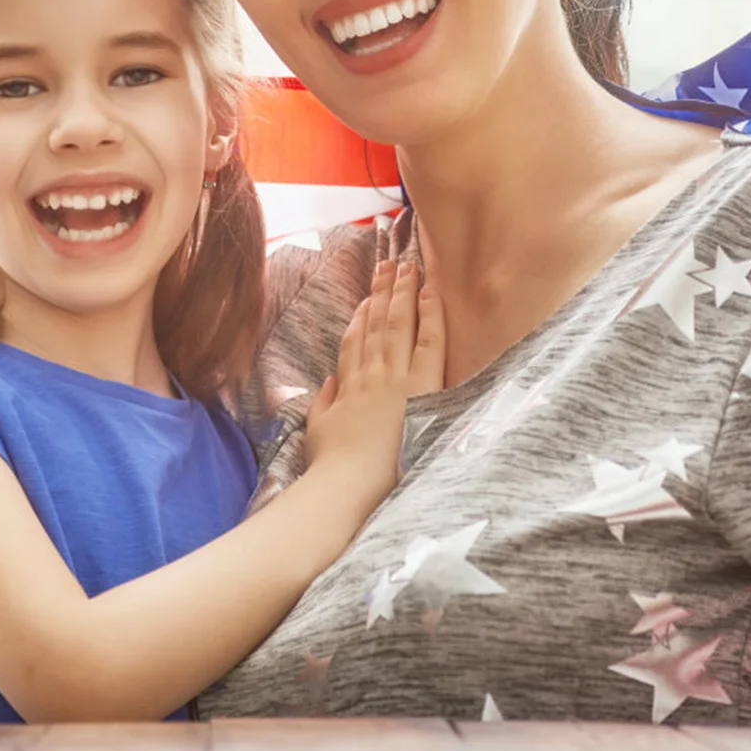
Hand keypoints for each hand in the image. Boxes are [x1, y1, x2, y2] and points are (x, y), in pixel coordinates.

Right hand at [302, 260, 443, 514]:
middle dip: (383, 291)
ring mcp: (396, 379)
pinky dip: (429, 316)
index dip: (361, 316)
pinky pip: (429, 344)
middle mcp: (371, 376)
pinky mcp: (421, 389)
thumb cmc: (332, 469)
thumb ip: (325, 403)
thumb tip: (330, 382)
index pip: (355, 342)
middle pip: (377, 324)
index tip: (367, 297)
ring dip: (403, 293)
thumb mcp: (319, 431)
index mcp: (349, 387)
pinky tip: (430, 293)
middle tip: (388, 263)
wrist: (347, 487)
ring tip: (407, 266)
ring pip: (399, 325)